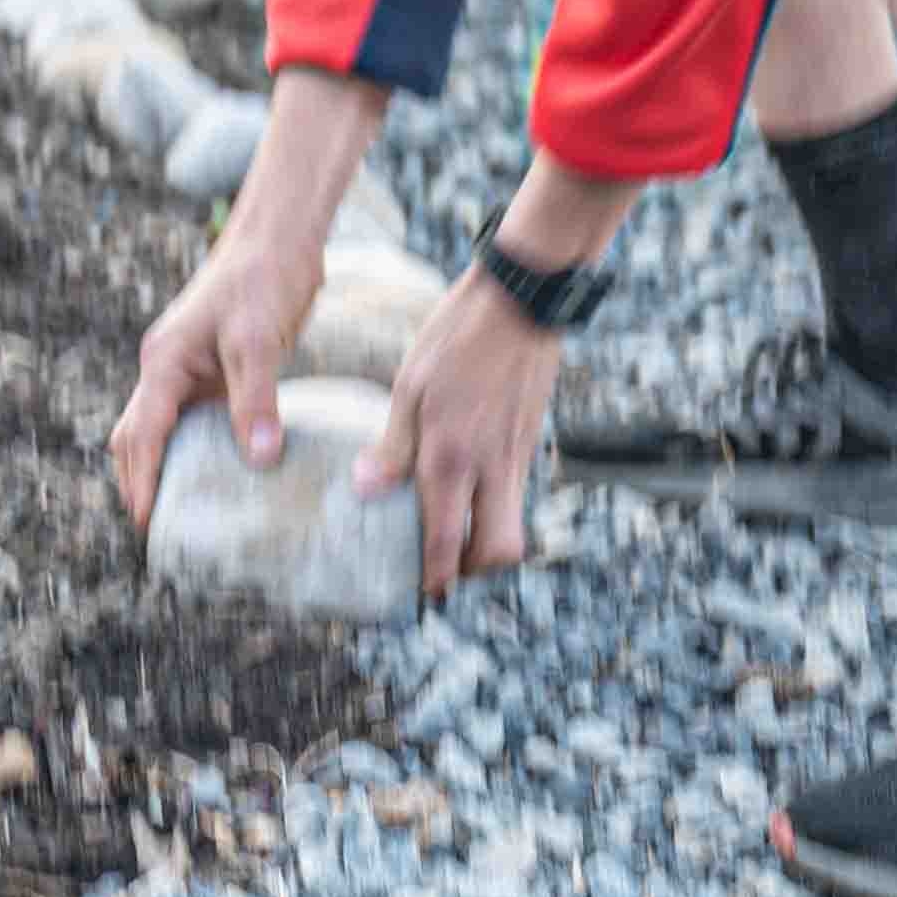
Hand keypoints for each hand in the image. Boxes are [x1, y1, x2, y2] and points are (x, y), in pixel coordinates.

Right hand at [106, 211, 322, 531]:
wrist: (277, 238)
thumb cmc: (262, 280)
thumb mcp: (258, 342)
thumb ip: (256, 400)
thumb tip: (260, 458)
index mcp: (163, 361)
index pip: (143, 435)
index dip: (142, 482)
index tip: (146, 524)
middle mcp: (165, 367)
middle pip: (136, 436)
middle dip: (138, 481)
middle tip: (157, 532)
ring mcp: (186, 368)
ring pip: (160, 428)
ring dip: (160, 467)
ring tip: (179, 514)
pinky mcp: (212, 368)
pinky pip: (192, 418)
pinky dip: (192, 449)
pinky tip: (216, 473)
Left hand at [356, 273, 562, 598]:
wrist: (522, 301)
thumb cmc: (457, 336)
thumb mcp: (410, 386)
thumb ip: (393, 445)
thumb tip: (366, 488)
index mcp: (451, 456)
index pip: (446, 540)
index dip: (436, 578)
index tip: (425, 595)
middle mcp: (491, 466)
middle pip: (499, 552)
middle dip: (476, 572)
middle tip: (448, 568)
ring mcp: (517, 455)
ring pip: (515, 525)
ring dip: (488, 540)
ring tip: (456, 532)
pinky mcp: (530, 441)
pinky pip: (516, 492)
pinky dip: (497, 505)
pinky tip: (472, 488)